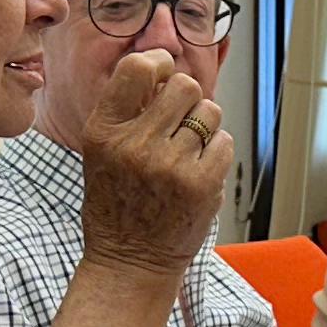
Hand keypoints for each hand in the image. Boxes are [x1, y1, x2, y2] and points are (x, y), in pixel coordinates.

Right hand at [78, 48, 231, 274]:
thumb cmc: (117, 204)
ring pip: (209, 112)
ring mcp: (170, 165)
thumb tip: (165, 69)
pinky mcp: (200, 184)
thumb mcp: (101, 153)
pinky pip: (224, 141)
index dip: (159, 63)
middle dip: (187, 99)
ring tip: (186, 151)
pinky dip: (216, 152)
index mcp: (104, 132)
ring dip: (204, 126)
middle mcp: (135, 145)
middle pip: (184, 85)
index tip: (163, 76)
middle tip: (178, 123)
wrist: (130, 262)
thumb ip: (126, 111)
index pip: (137, 67)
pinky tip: (198, 171)